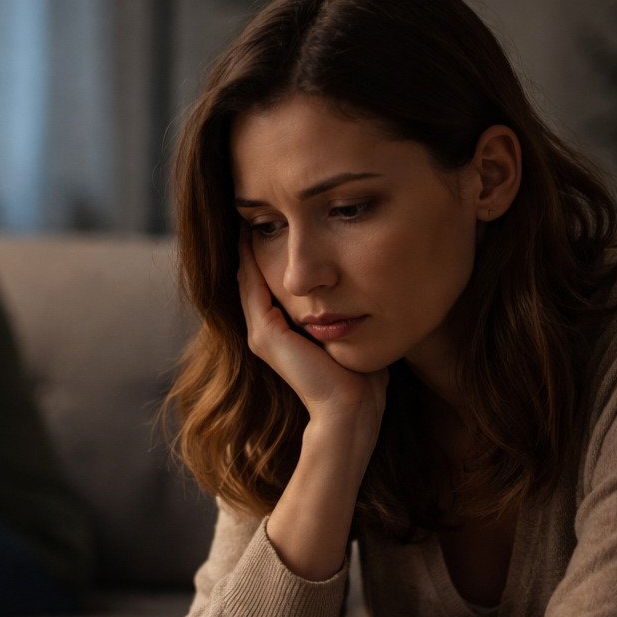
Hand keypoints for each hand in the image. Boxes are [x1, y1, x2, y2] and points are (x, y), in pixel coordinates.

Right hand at [238, 231, 386, 434]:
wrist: (350, 409)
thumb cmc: (360, 378)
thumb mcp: (351, 333)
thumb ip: (348, 312)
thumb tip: (369, 286)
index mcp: (283, 331)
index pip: (270, 280)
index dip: (271, 249)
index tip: (280, 217)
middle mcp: (266, 331)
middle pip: (254, 275)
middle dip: (256, 241)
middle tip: (257, 206)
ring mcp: (262, 333)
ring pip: (249, 277)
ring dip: (247, 245)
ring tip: (249, 212)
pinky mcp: (265, 335)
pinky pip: (253, 286)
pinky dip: (250, 259)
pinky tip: (251, 233)